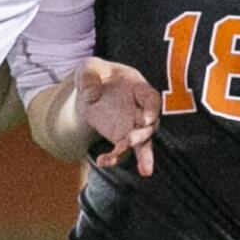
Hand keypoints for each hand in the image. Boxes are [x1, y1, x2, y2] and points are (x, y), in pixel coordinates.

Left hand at [77, 57, 159, 175]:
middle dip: (144, 134)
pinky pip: (122, 151)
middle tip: (132, 141)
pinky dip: (114, 158)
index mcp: (138, 87)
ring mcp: (133, 125)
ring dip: (144, 157)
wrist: (90, 89)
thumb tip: (91, 97)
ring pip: (143, 144)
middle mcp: (140, 108)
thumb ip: (89, 78)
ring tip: (146, 171)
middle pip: (150, 125)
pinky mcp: (122, 138)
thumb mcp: (89, 67)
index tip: (146, 119)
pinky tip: (102, 162)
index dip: (151, 109)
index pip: (151, 98)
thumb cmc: (95, 74)